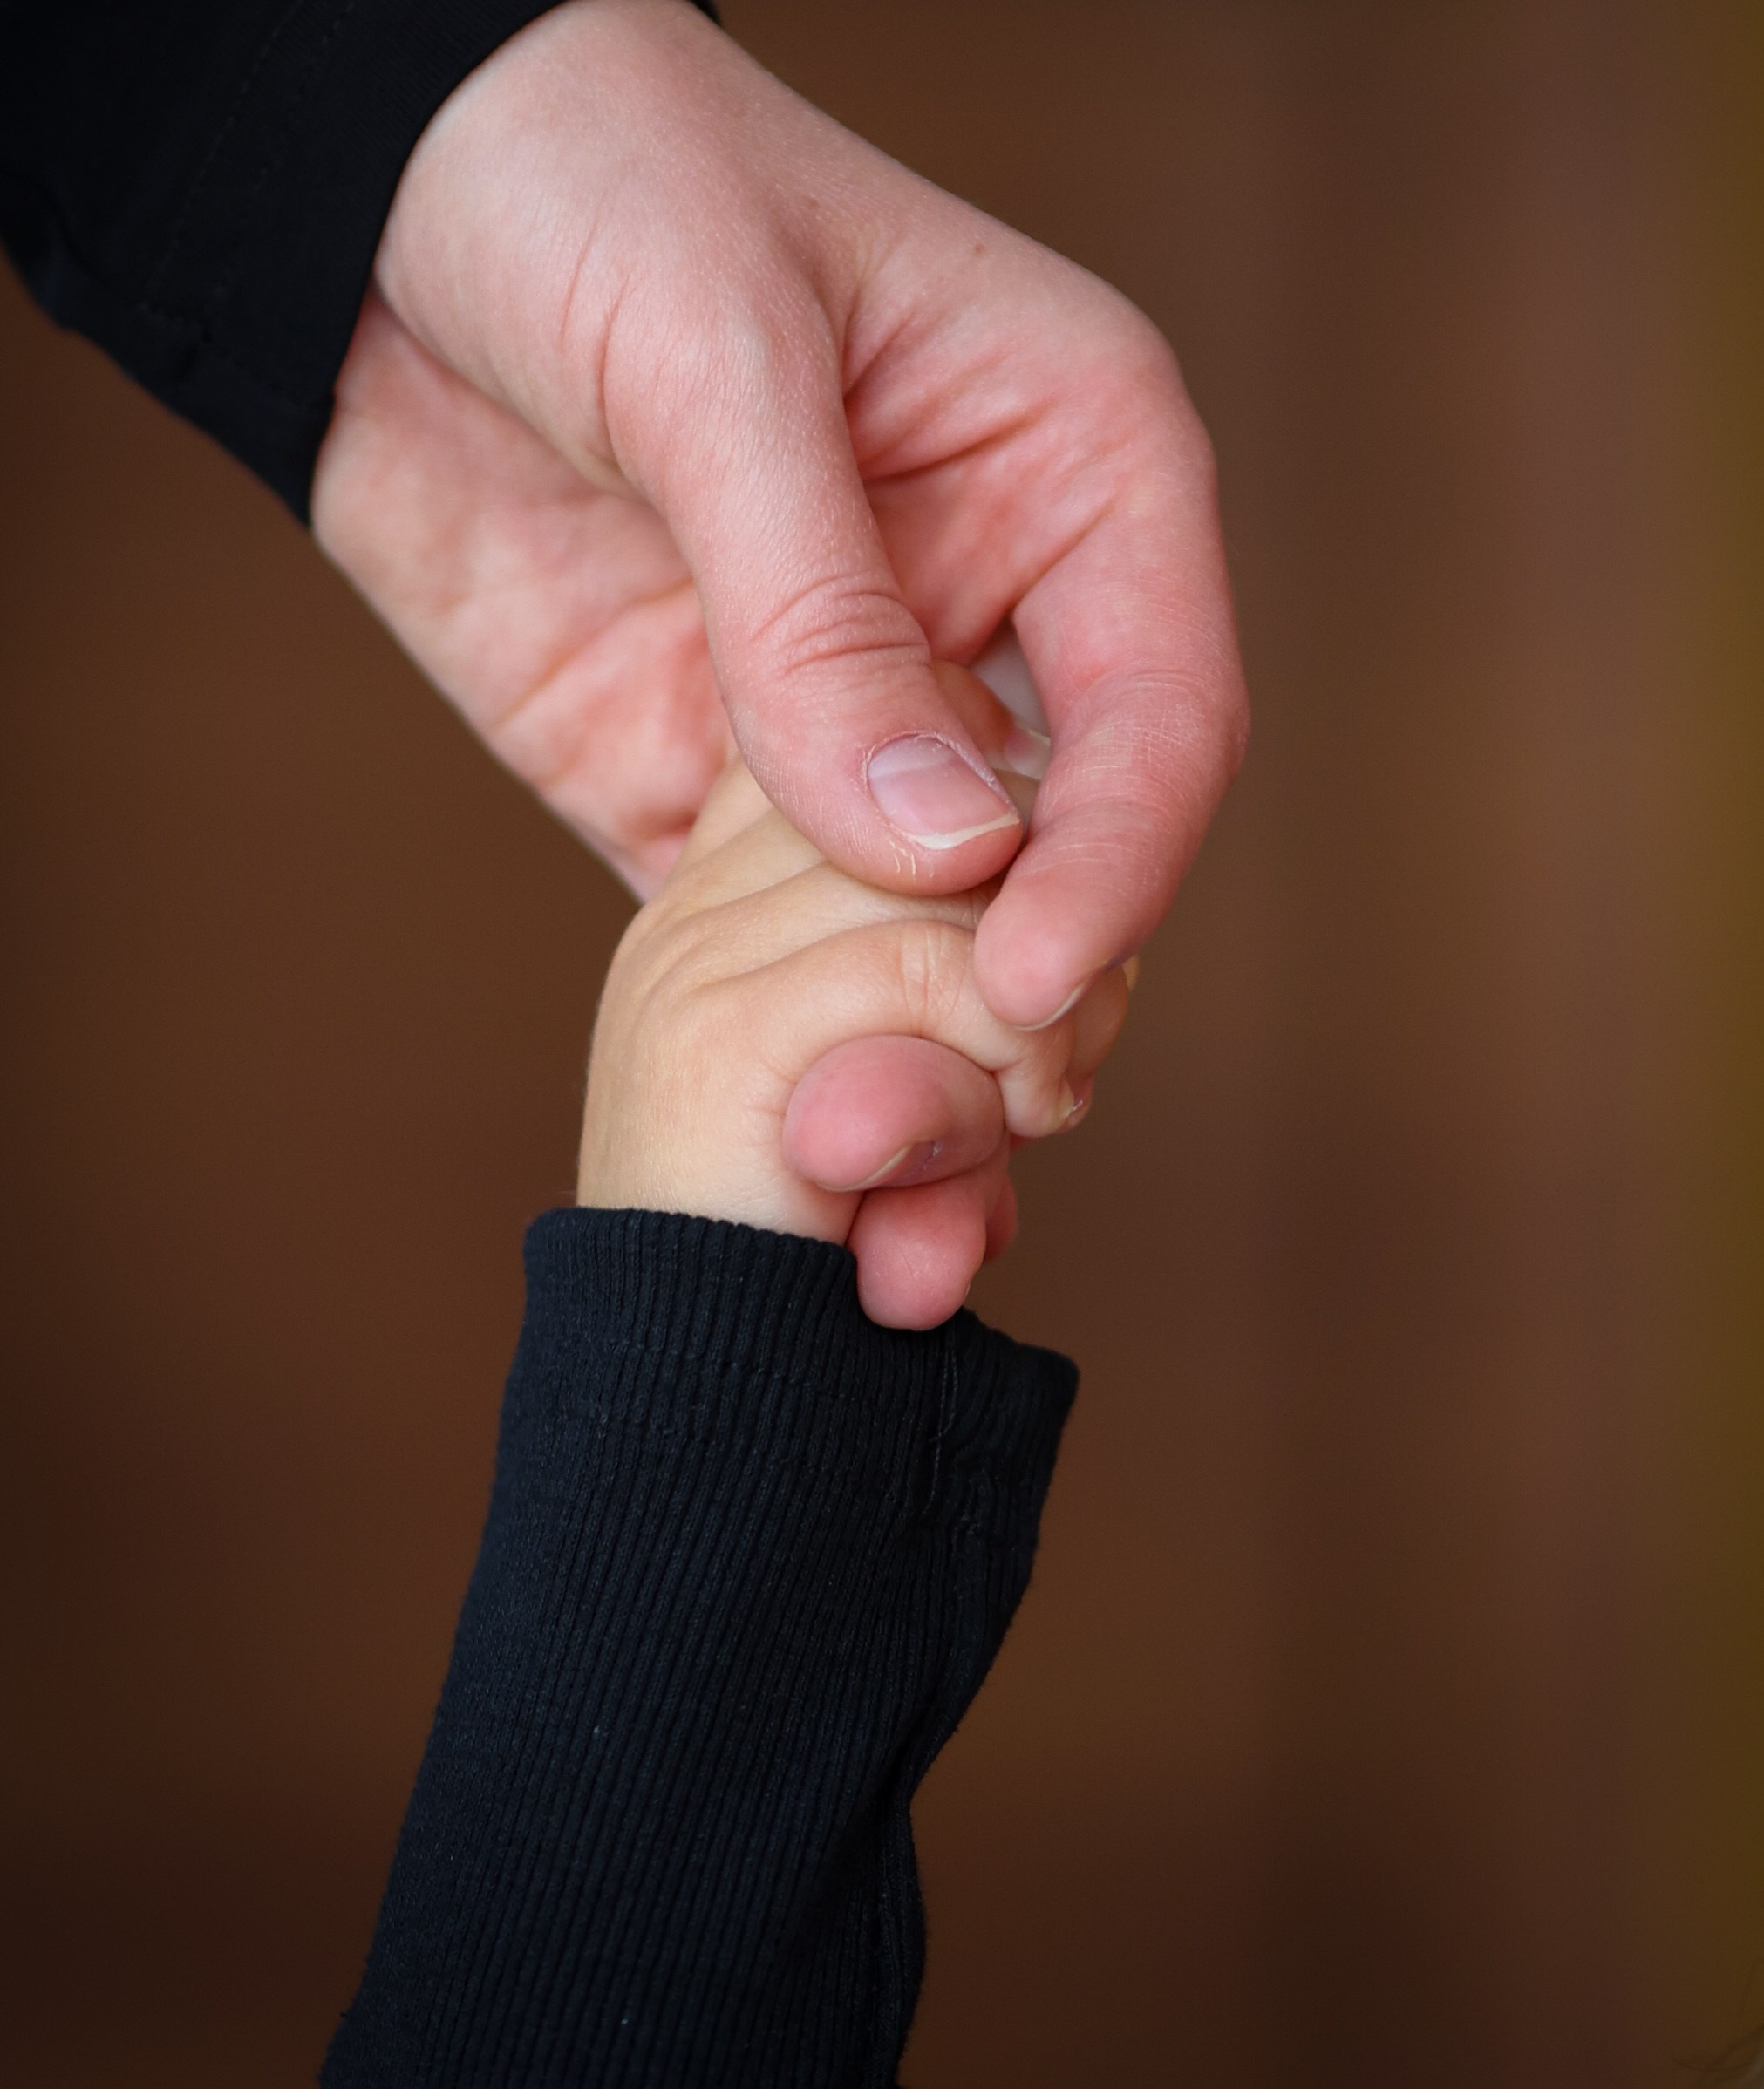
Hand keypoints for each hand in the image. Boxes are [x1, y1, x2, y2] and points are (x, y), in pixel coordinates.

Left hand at [312, 0, 1246, 1016]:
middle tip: (963, 1109)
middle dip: (1036, 987)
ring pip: (936, 922)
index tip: (1029, 988)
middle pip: (1073, 845)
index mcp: (1076, 456)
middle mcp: (993, 596)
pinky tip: (764, 1109)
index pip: (1159, 705)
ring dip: (915, 1046)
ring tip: (866, 1159)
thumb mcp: (712, 355)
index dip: (1117, 859)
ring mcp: (848, 699)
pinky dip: (782, 1024)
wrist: (360, 183)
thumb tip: (943, 849)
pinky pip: (775, 932)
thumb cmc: (588, 173)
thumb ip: (820, 604)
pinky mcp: (710, 768)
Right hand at [577, 672, 1131, 1327]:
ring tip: (990, 1154)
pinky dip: (999, 1082)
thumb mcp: (930, 1107)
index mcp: (738, 888)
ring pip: (968, 882)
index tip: (1024, 1023)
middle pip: (963, 804)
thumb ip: (976, 996)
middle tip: (1040, 1097)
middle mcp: (705, 893)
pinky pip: (944, 972)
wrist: (717, 1442)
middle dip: (1053, 956)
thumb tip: (1083, 925)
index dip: (1018, 879)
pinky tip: (964, 1195)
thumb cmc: (842, 1281)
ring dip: (1031, 1038)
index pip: (920, 765)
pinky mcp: (719, 1031)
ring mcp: (698, 951)